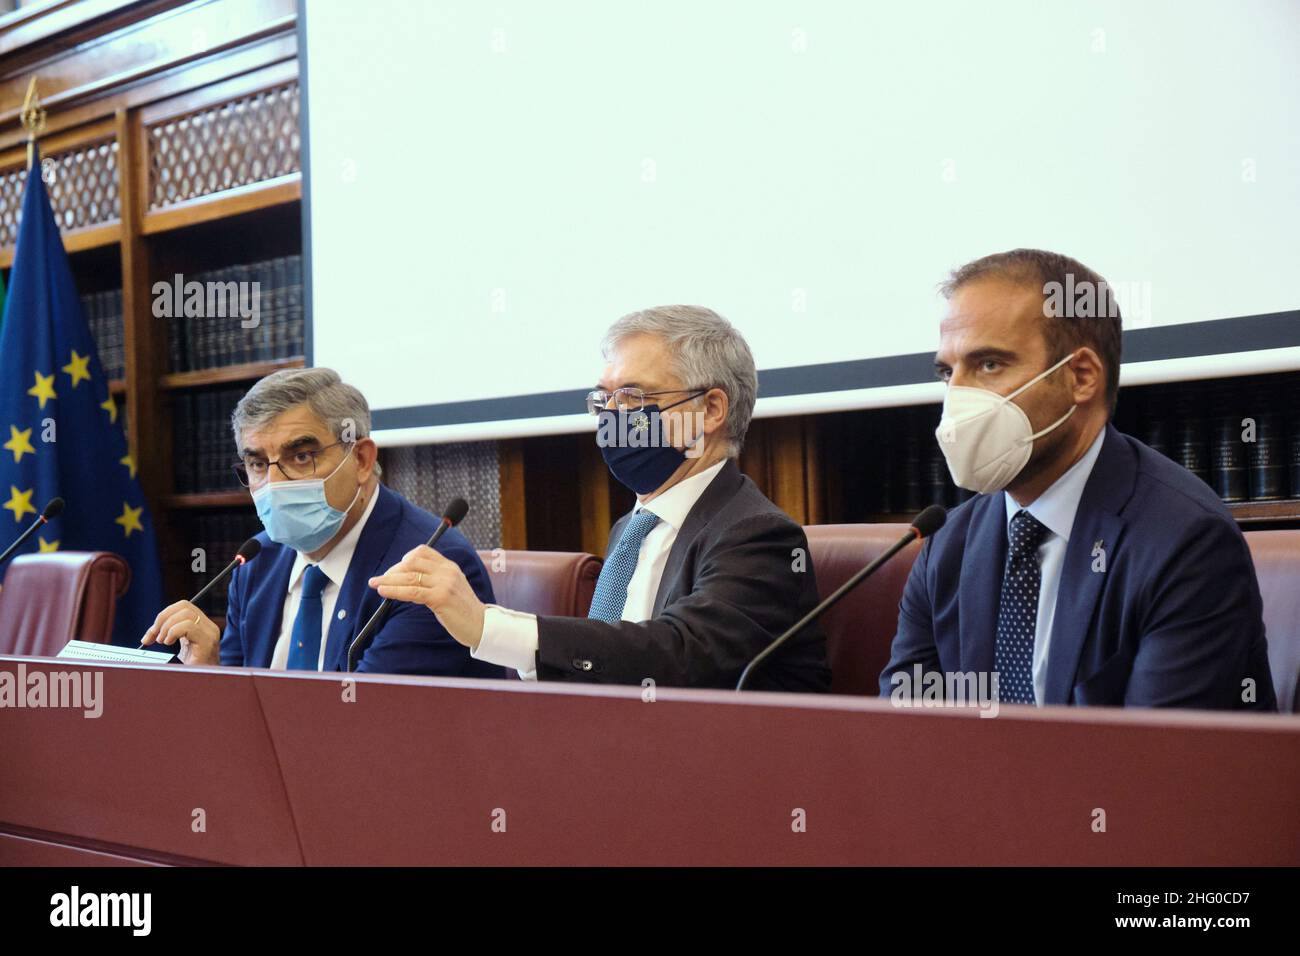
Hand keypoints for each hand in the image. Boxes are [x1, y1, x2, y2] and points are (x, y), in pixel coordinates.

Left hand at [142, 600, 220, 665]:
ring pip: (186, 614)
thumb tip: (150, 633)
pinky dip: (173, 632)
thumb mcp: (180, 647)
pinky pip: (188, 626)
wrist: (201, 683)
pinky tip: (169, 643)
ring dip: (167, 626)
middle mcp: (209, 627)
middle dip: (163, 619)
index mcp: (202, 625)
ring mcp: (210, 634)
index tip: (152, 633)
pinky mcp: (207, 642)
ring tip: (162, 641)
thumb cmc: (190, 669)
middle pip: (184, 606)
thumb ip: (171, 634)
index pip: (183, 606)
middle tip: (154, 637)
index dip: (164, 615)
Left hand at [368, 545, 484, 649]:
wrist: (481, 625)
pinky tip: (384, 591)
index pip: (422, 552)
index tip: (395, 570)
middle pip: (412, 563)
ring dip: (388, 580)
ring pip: (409, 577)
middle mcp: (447, 571)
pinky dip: (395, 590)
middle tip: (381, 580)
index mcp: (449, 566)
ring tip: (374, 584)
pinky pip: (412, 591)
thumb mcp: (450, 588)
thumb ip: (434, 580)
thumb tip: (406, 580)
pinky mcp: (440, 597)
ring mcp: (444, 583)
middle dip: (393, 571)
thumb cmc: (462, 610)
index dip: (404, 559)